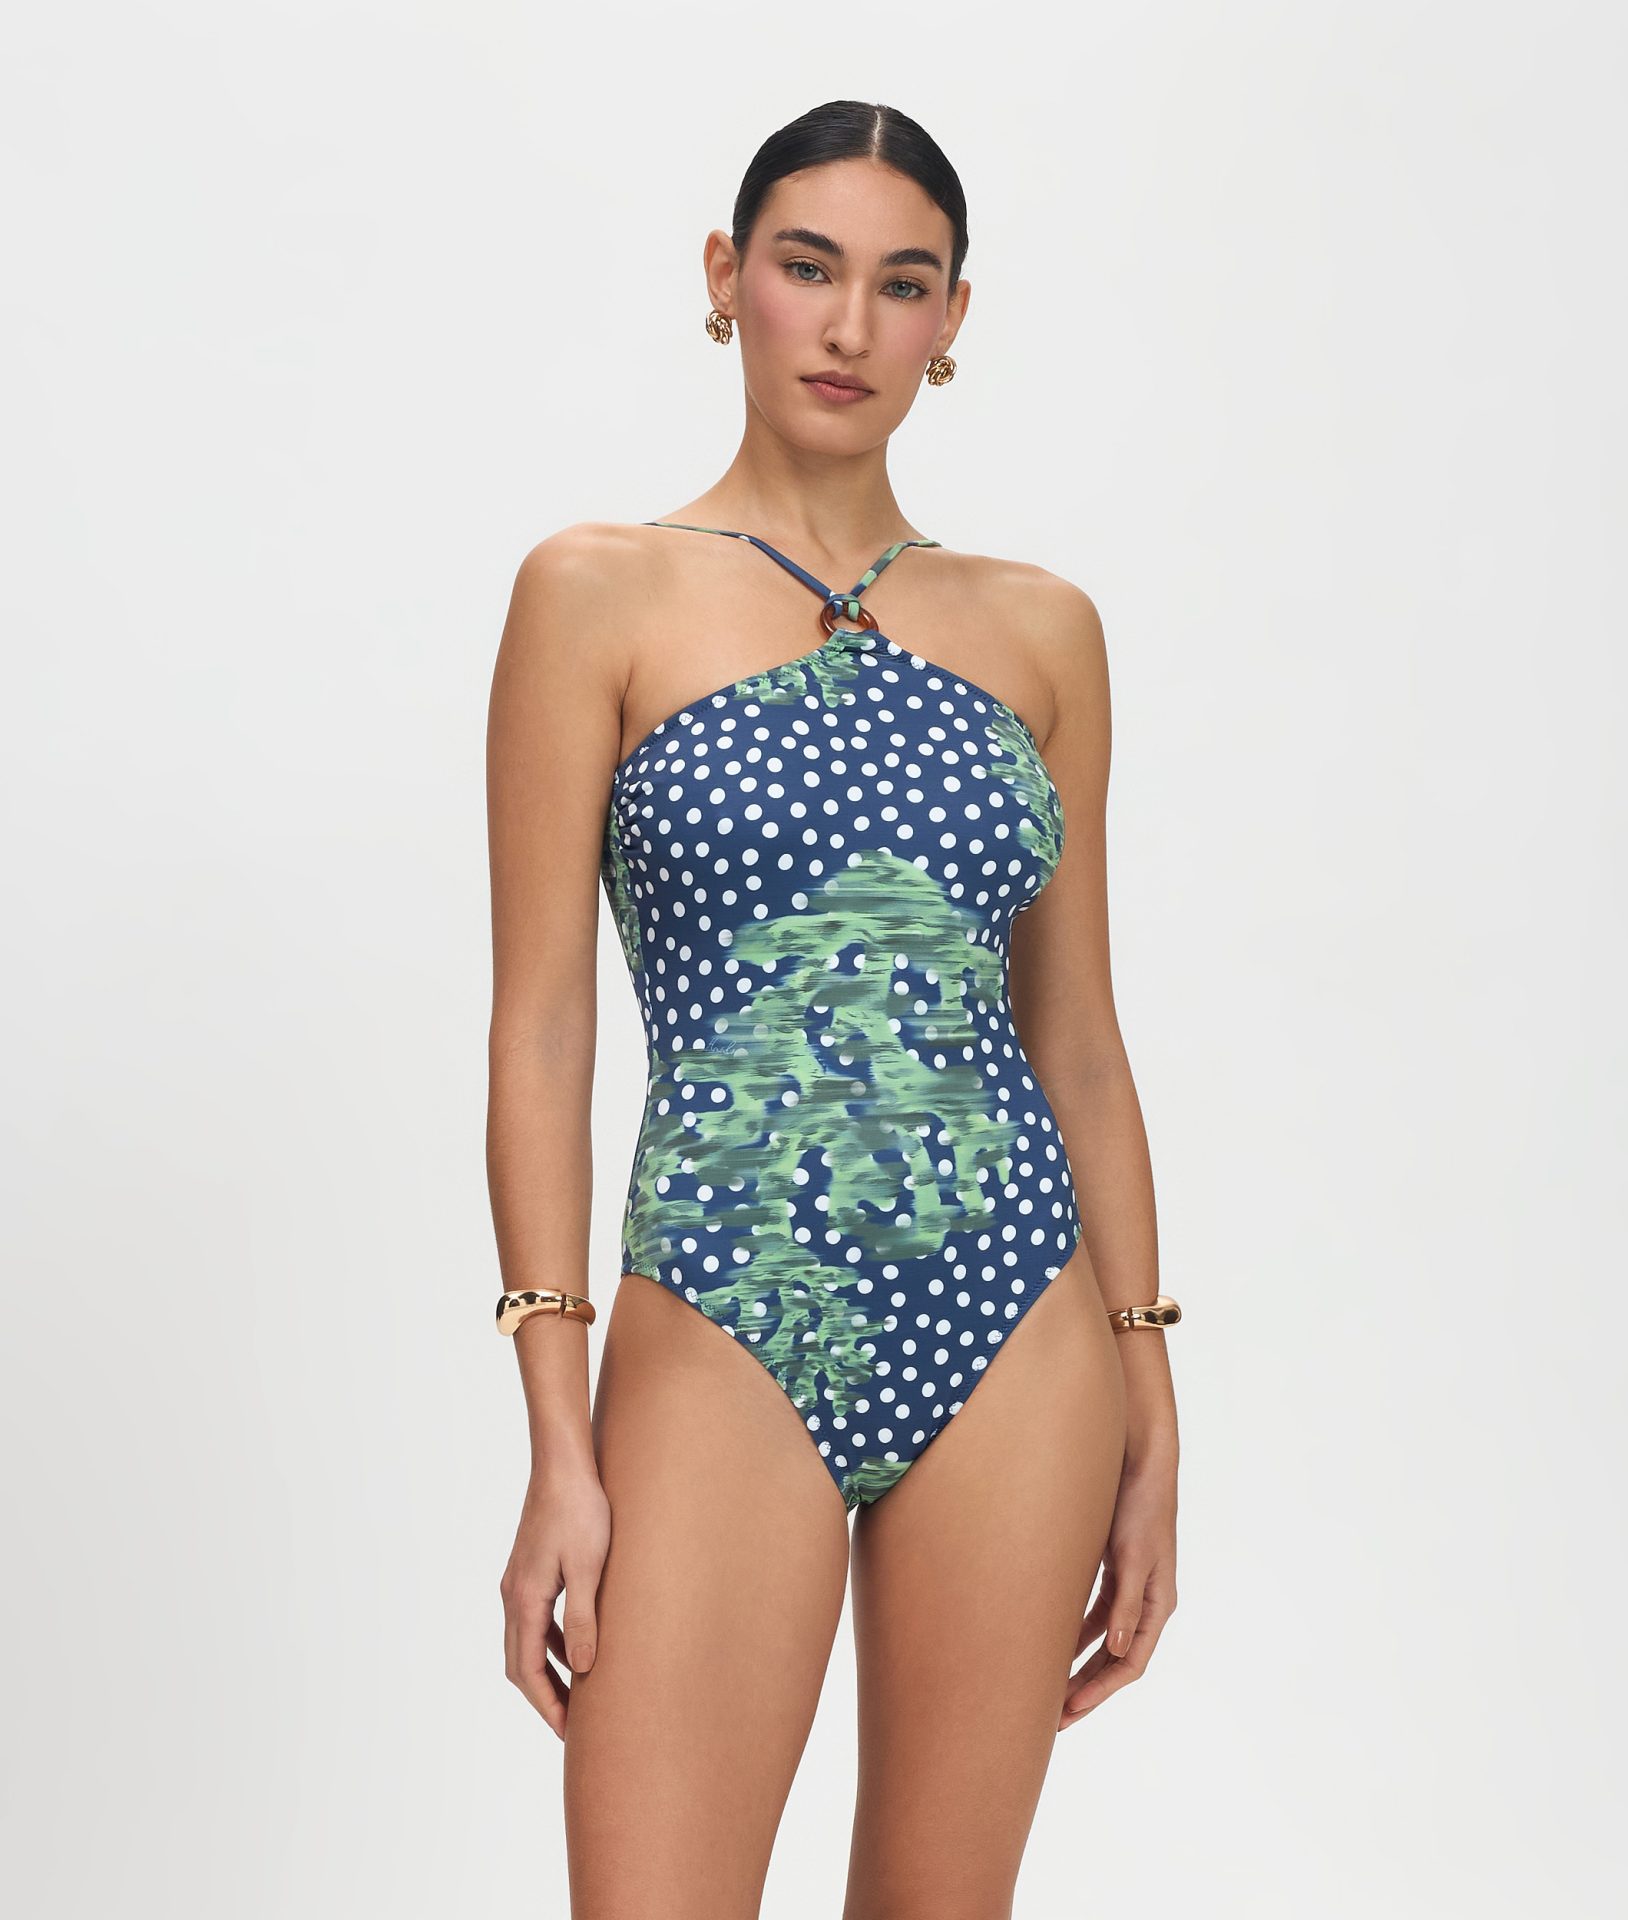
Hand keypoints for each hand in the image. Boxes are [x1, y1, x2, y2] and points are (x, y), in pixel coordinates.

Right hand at [500, 1454, 611, 1738]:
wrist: (563, 1464)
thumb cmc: (581, 1511)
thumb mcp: (590, 1568)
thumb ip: (584, 1620)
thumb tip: (584, 1670)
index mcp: (525, 1600)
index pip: (527, 1671)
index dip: (548, 1705)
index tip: (570, 1733)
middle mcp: (513, 1595)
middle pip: (519, 1663)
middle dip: (545, 1696)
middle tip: (573, 1726)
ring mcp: (518, 1581)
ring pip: (526, 1641)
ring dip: (547, 1671)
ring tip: (578, 1694)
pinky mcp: (530, 1569)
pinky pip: (536, 1619)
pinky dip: (552, 1642)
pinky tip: (577, 1646)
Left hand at [1058, 1452, 1177, 1728]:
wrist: (1137, 1458)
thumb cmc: (1140, 1505)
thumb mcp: (1135, 1555)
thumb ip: (1127, 1603)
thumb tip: (1117, 1651)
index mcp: (1158, 1604)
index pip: (1130, 1662)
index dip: (1100, 1690)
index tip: (1069, 1710)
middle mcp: (1145, 1601)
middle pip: (1114, 1658)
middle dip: (1085, 1688)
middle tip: (1052, 1717)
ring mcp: (1128, 1585)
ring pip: (1100, 1638)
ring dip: (1076, 1663)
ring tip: (1046, 1688)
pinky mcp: (1111, 1568)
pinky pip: (1089, 1612)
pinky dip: (1072, 1630)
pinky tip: (1046, 1642)